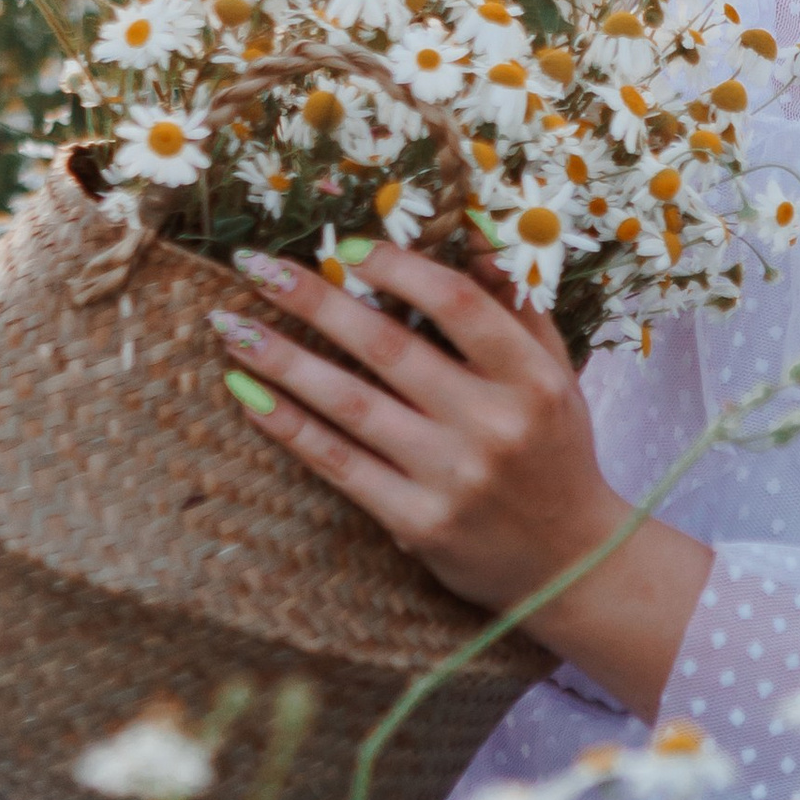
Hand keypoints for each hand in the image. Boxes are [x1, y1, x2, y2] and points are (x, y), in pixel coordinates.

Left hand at [208, 241, 710, 717]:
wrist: (570, 563)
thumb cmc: (553, 452)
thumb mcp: (554, 372)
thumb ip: (516, 305)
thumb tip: (469, 236)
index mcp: (532, 378)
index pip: (457, 304)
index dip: (397, 268)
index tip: (344, 247)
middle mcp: (494, 424)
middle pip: (389, 348)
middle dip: (315, 301)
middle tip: (256, 266)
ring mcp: (452, 477)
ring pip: (351, 405)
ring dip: (283, 361)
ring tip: (229, 326)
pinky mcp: (418, 523)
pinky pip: (339, 464)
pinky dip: (289, 425)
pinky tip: (247, 392)